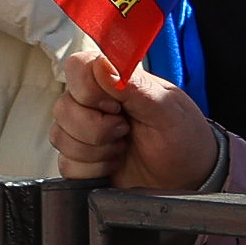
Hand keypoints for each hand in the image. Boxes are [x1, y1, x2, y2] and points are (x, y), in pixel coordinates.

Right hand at [53, 51, 222, 189]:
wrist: (186, 179)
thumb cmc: (184, 137)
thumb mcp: (167, 109)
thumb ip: (135, 86)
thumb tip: (102, 64)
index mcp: (116, 79)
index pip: (77, 66)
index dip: (89, 90)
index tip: (116, 106)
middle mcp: (94, 102)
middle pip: (63, 106)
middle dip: (95, 128)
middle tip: (126, 131)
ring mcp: (84, 132)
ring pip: (59, 136)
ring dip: (94, 150)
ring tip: (123, 147)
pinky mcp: (80, 161)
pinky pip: (65, 165)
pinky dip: (91, 170)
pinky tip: (113, 164)